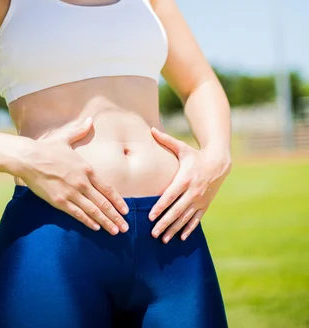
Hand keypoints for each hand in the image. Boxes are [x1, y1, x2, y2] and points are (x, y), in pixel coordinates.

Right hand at [18, 117, 129, 235]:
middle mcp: (82, 183)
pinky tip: (96, 228)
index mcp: (86, 169)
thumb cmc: (47, 148)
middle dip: (115, 216)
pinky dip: (88, 222)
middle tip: (125, 227)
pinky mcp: (59, 201)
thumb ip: (80, 131)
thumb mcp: (66, 138)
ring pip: (93, 211)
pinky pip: (77, 214)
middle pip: (103, 203)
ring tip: (115, 231)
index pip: (107, 188)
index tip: (126, 210)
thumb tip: (90, 120)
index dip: (118, 200)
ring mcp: (71, 193)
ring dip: (105, 222)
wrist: (29, 158)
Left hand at [148, 126, 231, 242]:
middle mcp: (192, 191)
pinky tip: (181, 238)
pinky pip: (196, 219)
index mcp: (185, 179)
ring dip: (174, 229)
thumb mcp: (182, 147)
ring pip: (185, 218)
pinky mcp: (205, 204)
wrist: (218, 163)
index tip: (151, 217)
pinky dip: (189, 229)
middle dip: (165, 223)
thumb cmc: (195, 155)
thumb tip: (151, 129)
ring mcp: (200, 199)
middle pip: (176, 210)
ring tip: (164, 239)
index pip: (170, 196)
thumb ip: (165, 140)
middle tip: (153, 234)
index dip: (160, 207)